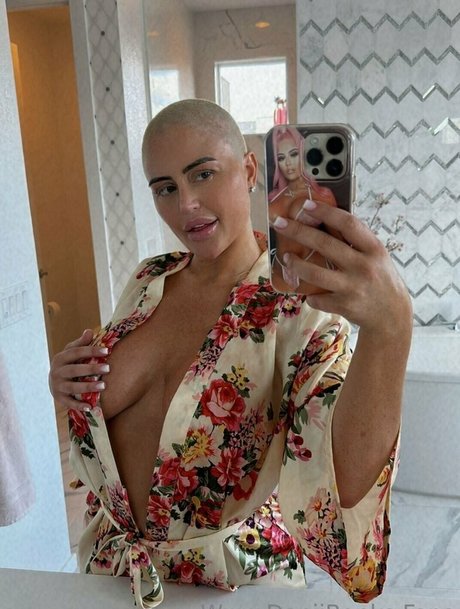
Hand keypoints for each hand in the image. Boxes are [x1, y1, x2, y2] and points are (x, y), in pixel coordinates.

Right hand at [48, 329, 109, 410]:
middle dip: (91, 369)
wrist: (52, 381)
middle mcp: (57, 372)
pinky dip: (79, 405)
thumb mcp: (71, 352)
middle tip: (108, 368)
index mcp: (60, 358)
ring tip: (103, 386)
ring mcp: (57, 386)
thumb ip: (81, 343)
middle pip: (75, 370)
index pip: (76, 352)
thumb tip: (90, 331)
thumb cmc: (68, 363)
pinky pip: (69, 403)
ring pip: (73, 387)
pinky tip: (90, 407)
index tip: (107, 351)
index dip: (91, 351)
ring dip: (88, 387)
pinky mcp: (59, 398)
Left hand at [272, 199, 411, 335]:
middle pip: (325, 245)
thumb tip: (324, 219)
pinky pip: (318, 299)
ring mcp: (353, 287)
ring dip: (296, 264)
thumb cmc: (380, 278)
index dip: (326, 212)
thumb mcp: (375, 255)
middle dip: (298, 232)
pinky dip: (310, 295)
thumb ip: (355, 241)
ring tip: (287, 258)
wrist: (392, 314)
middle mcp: (364, 266)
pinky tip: (308, 292)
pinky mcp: (344, 306)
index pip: (348, 224)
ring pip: (316, 274)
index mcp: (373, 249)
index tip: (306, 204)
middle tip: (280, 223)